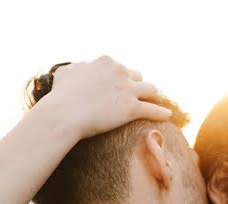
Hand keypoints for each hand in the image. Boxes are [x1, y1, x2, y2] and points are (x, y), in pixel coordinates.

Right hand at [34, 55, 172, 139]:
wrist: (64, 114)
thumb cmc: (60, 96)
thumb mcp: (65, 73)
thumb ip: (77, 68)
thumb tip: (82, 67)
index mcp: (106, 62)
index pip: (118, 67)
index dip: (119, 78)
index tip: (119, 85)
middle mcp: (119, 72)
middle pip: (136, 76)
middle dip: (137, 84)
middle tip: (138, 94)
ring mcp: (127, 90)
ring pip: (150, 89)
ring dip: (154, 95)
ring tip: (157, 101)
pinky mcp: (131, 108)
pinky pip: (152, 109)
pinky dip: (161, 113)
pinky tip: (167, 116)